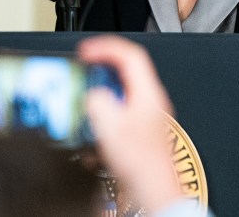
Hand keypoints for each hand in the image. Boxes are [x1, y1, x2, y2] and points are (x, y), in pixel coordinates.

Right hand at [79, 35, 183, 213]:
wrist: (153, 190)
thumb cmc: (140, 164)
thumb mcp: (110, 127)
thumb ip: (98, 102)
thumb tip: (93, 93)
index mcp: (148, 94)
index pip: (130, 55)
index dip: (106, 47)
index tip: (87, 50)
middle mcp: (152, 100)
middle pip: (128, 68)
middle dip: (102, 64)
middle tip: (85, 64)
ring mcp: (149, 114)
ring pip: (124, 87)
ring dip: (103, 86)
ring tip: (87, 91)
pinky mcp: (142, 128)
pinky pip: (123, 105)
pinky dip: (106, 105)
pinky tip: (97, 119)